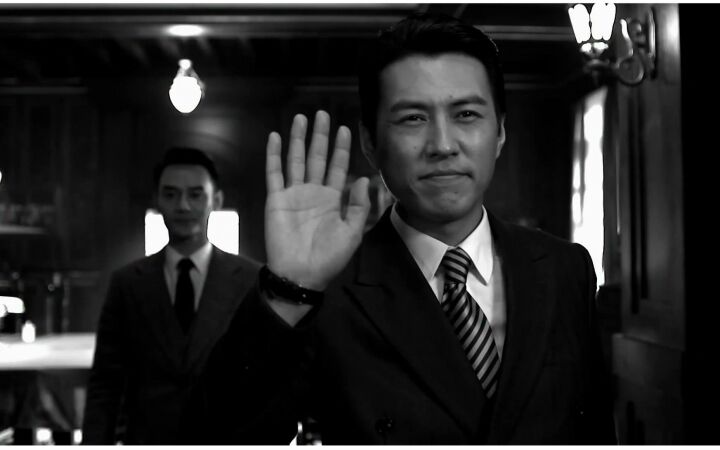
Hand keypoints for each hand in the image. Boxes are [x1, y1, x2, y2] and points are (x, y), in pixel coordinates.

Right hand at [265, 110, 369, 290]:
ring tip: (301, 118)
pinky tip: (276, 137)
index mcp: (332, 200)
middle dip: (320, 136)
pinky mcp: (276, 200)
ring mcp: (293, 194)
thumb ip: (358, 206)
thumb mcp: (352, 233)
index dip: (342, 149)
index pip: (338, 168)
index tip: (345, 129)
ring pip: (296, 160)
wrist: (302, 274)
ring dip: (298, 139)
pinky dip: (274, 155)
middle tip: (323, 114)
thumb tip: (362, 179)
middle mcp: (313, 192)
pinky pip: (275, 173)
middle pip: (317, 157)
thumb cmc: (329, 258)